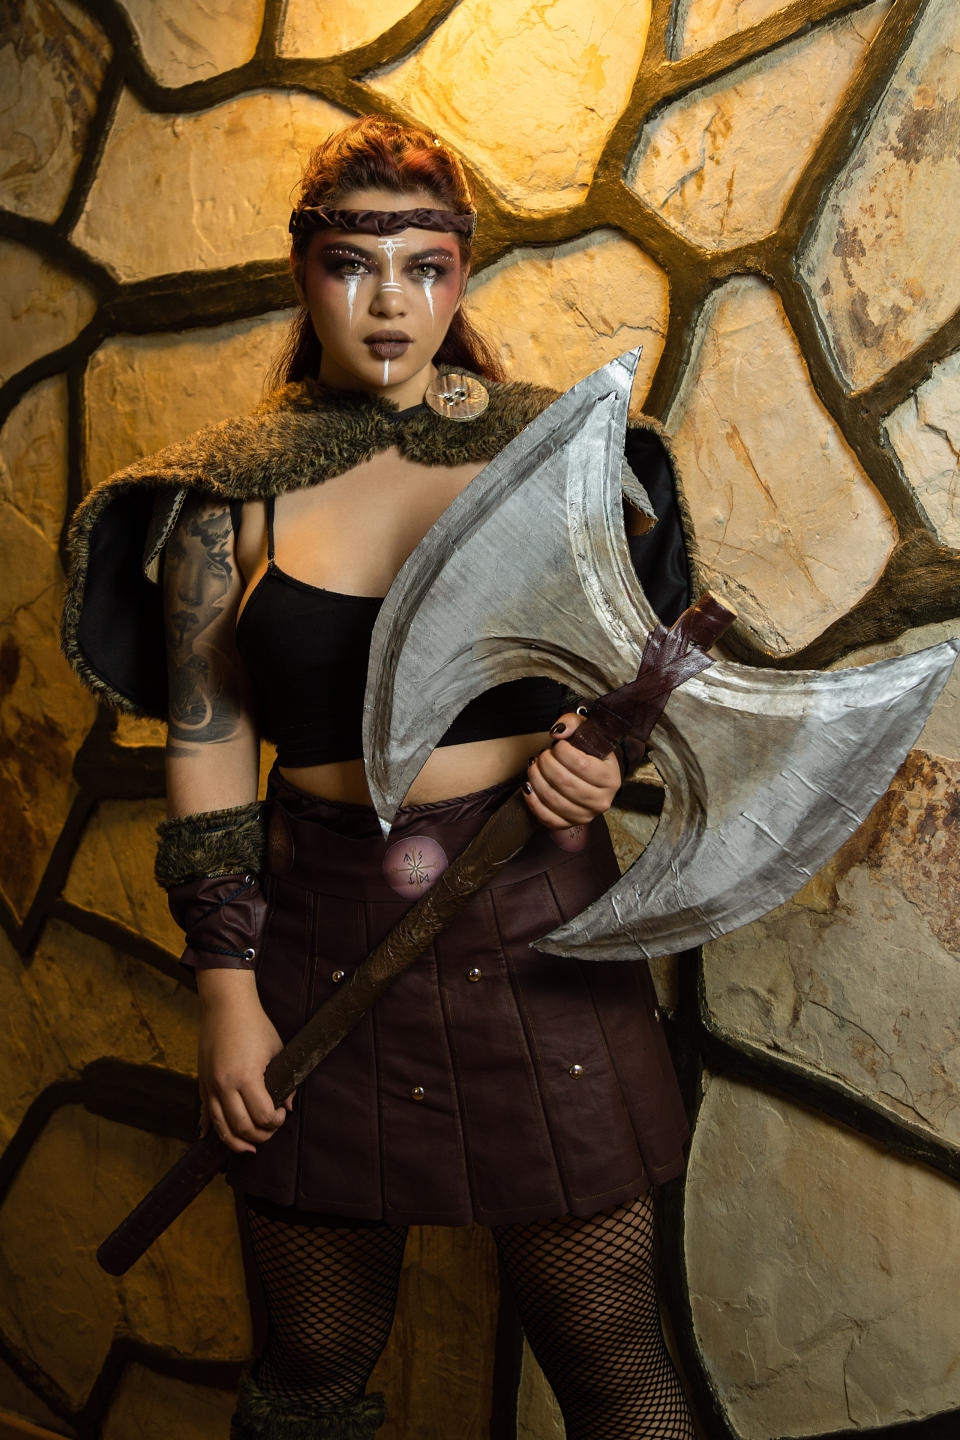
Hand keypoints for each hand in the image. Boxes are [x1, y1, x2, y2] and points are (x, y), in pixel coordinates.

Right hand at [196, 971, 293, 1153]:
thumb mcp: (277, 1050)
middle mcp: (224, 1084)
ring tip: (250, 1146)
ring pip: (220, 1126)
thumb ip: (285, 1081)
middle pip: (241, 1127)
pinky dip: (213, 1129)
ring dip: (236, 1142)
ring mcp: (210, 1084)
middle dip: (259, 1136)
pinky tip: (216, 1138)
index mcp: (246, 1075)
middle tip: (270, 1131)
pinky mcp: (202, 1083)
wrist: (225, 1006)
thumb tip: (289, 1105)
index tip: (282, 1115)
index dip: (275, 1122)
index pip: (262, 1115)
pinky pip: (206, 1114)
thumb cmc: (254, 1024)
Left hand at [523, 711, 620, 829]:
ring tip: (534, 766)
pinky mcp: (569, 824)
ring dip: (536, 779)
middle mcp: (602, 801)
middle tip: (542, 755)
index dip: (562, 752)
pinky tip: (528, 786)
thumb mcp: (586, 732)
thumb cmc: (587, 752)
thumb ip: (573, 723)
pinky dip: (533, 801)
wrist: (589, 773)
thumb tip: (558, 732)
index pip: (581, 765)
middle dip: (546, 764)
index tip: (556, 745)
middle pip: (565, 782)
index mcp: (610, 778)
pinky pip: (547, 817)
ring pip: (553, 799)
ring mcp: (586, 816)